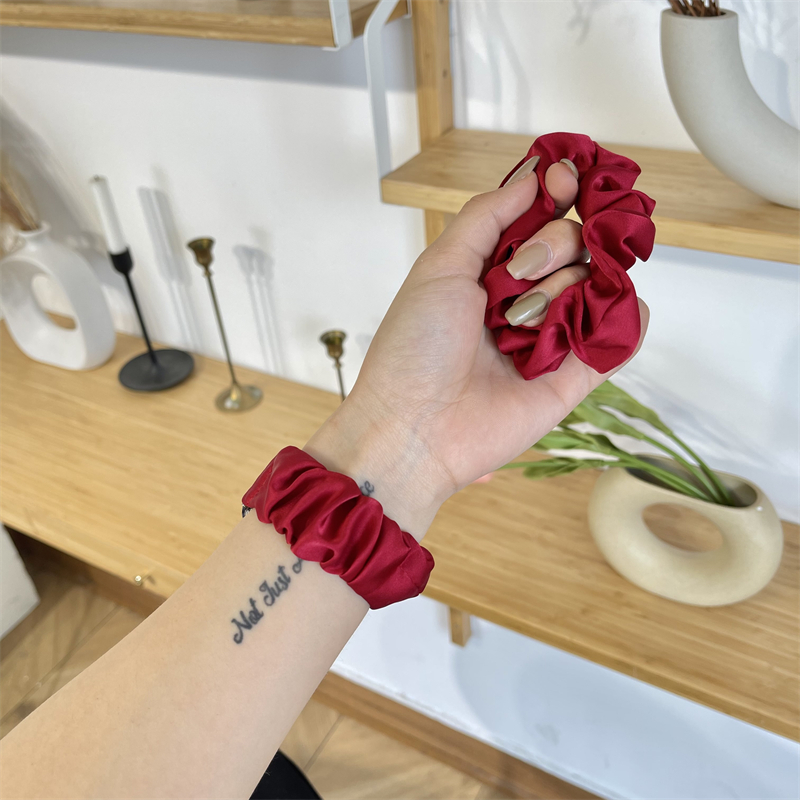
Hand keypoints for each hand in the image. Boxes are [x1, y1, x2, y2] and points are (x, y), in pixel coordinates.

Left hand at [305, 161, 648, 536]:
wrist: (416, 428)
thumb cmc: (415, 347)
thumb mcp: (441, 266)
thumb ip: (487, 216)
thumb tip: (534, 175)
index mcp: (490, 269)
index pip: (541, 216)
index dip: (559, 193)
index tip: (565, 179)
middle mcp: (525, 297)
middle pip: (574, 241)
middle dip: (551, 247)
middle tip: (516, 276)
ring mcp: (552, 335)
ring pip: (597, 281)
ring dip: (563, 290)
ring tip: (523, 324)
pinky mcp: (574, 375)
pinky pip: (620, 336)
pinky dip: (627, 318)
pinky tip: (616, 309)